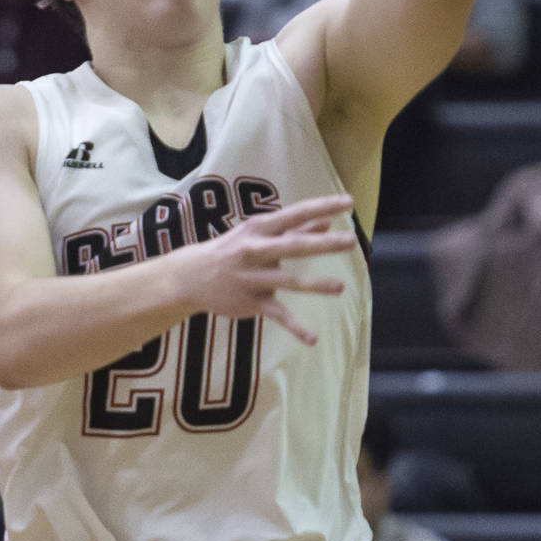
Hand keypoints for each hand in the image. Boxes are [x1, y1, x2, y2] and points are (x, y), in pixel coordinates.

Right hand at [177, 194, 356, 343]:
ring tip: (340, 287)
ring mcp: (253, 278)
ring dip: (313, 285)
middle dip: (321, 244)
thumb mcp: (259, 234)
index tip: (347, 201)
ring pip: (287, 281)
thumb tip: (327, 220)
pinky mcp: (251, 302)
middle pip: (292, 246)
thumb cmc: (233, 250)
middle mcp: (255, 251)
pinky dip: (294, 327)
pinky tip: (312, 339)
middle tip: (350, 241)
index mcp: (260, 229)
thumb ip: (295, 228)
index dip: (321, 206)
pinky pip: (277, 314)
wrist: (191, 277)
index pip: (295, 214)